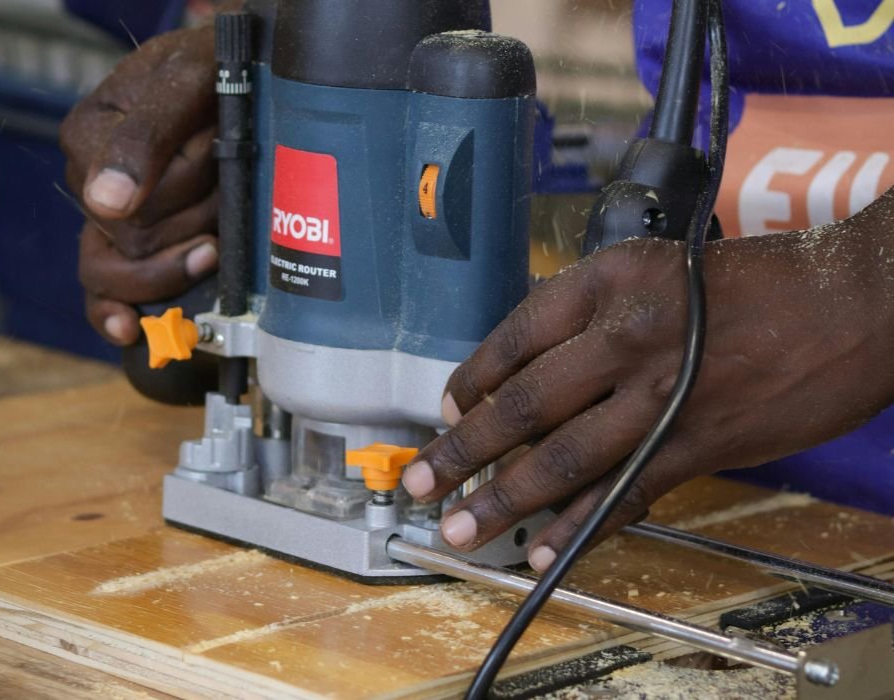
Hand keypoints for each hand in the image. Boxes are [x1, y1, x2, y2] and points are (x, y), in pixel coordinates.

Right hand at [60, 25, 219, 344]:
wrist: (234, 78)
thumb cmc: (211, 72)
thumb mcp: (186, 81)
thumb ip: (145, 135)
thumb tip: (109, 204)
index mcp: (89, 140)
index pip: (127, 205)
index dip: (182, 191)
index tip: (214, 154)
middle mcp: (93, 185)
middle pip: (133, 244)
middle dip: (192, 221)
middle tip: (224, 185)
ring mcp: (110, 220)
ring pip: (120, 274)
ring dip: (178, 262)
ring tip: (213, 241)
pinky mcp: (130, 245)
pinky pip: (104, 294)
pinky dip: (114, 315)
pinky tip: (128, 330)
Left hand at [401, 194, 893, 570]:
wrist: (852, 301)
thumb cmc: (758, 283)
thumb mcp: (661, 271)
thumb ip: (598, 319)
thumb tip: (536, 377)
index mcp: (611, 281)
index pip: (515, 335)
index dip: (472, 378)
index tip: (448, 409)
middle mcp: (628, 334)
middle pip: (524, 402)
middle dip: (465, 449)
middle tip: (423, 478)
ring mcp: (663, 394)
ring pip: (565, 456)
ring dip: (505, 498)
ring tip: (461, 525)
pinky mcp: (698, 443)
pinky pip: (625, 492)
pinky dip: (580, 525)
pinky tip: (543, 547)